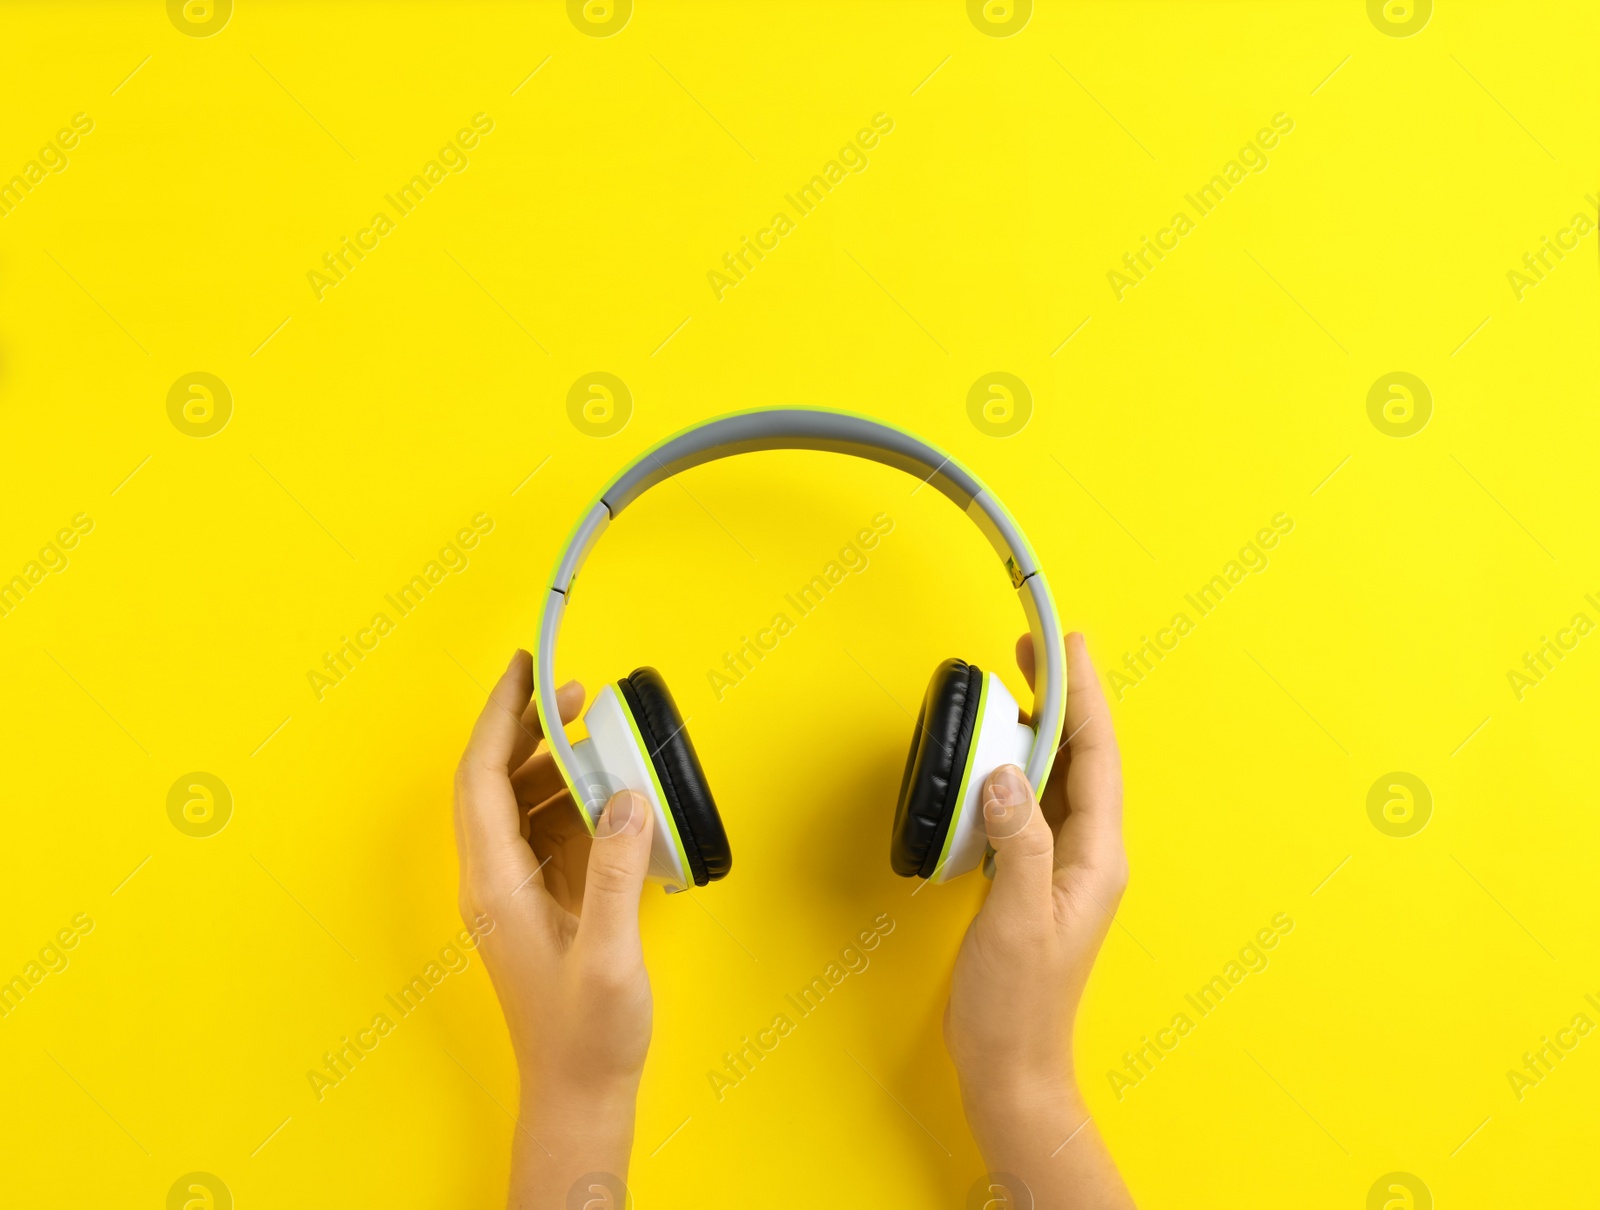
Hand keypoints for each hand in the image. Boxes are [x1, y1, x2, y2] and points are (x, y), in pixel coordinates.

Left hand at [453, 650, 655, 1208]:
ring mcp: (517, 891)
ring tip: (597, 733)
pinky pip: (551, 831)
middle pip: (496, 782)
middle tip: (574, 692)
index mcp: (495, 886)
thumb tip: (624, 796)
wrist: (580, 1091)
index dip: (499, 718)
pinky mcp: (544, 902)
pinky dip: (576, 800)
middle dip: (529, 729)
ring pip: (523, 804)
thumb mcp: (608, 954)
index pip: (482, 779)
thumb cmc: (587, 1035)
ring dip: (554, 764)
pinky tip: (609, 791)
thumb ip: (614, 871)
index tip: (525, 671)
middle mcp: (496, 880)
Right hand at [945, 632, 1134, 1207]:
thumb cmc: (1016, 1002)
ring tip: (1012, 687)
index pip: (1095, 754)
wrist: (1011, 1065)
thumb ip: (1015, 841)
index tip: (1063, 643)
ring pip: (1057, 776)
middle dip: (1061, 696)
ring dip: (1037, 727)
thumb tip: (1003, 774)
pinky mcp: (1033, 877)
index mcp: (1097, 856)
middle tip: (1029, 647)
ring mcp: (1062, 865)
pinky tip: (994, 758)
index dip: (1082, 693)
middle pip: (1081, 755)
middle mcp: (1088, 853)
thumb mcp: (1016, 918)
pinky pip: (1032, 804)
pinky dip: (1016, 768)